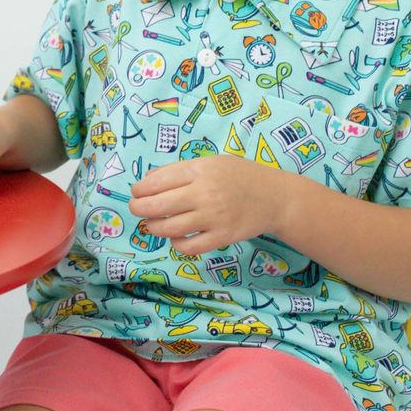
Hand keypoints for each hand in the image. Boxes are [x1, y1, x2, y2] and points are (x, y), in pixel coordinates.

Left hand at [127, 156, 295, 254]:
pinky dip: (176, 244)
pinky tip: (176, 237)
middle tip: (136, 209)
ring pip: (170, 228)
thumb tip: (147, 181)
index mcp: (200, 170)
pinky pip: (189, 247)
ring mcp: (214, 217)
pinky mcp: (222, 237)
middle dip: (139, 209)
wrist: (275, 197)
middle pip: (158, 205)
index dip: (140, 189)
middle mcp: (205, 193)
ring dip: (154, 227)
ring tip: (152, 224)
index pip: (158, 181)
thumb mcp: (210, 163)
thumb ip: (180, 170)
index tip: (135, 193)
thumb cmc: (239, 176)